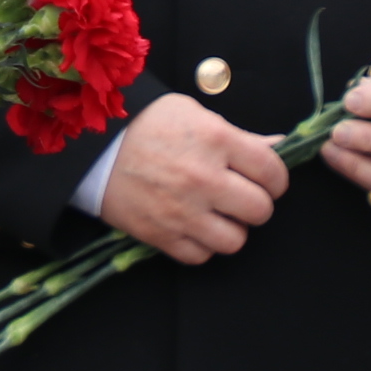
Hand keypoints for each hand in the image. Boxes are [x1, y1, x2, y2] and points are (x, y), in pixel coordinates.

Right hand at [98, 93, 288, 265]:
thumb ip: (239, 135)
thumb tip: (280, 146)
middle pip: (260, 210)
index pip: (273, 171)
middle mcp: (203, 177)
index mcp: (215, 139)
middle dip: (255, 204)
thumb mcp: (192, 114)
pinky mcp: (160, 235)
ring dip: (230, 228)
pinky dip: (201, 244)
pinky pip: (201, 256)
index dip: (275, 179)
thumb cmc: (145, 124)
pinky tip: (192, 226)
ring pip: (235, 240)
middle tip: (240, 196)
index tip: (265, 180)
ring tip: (216, 214)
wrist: (90, 148)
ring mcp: (182, 210)